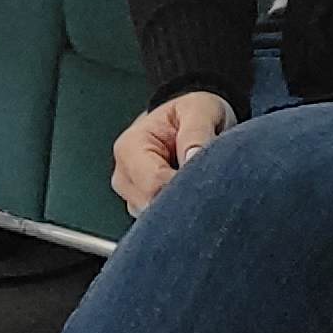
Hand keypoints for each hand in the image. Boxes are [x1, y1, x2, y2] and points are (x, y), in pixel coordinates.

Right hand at [110, 89, 234, 213]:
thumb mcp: (199, 111)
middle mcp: (123, 174)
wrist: (187, 119)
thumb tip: (193, 159)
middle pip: (151, 206)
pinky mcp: (142, 206)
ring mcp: (130, 194)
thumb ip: (196, 134)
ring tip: (198, 184)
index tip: (207, 181)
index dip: (183, 188)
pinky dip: (178, 212)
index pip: (153, 185)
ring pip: (155, 218)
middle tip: (209, 184)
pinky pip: (160, 221)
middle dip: (183, 200)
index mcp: (130, 148)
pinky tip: (190, 194)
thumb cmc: (190, 113)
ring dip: (181, 207)